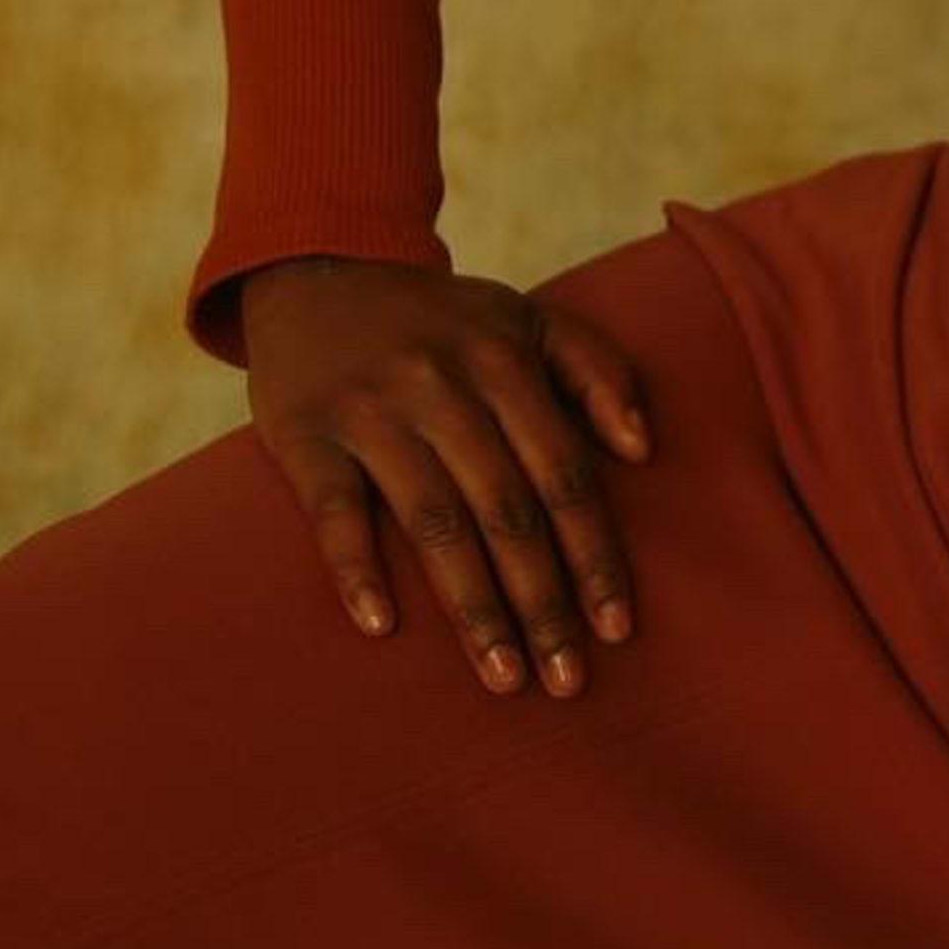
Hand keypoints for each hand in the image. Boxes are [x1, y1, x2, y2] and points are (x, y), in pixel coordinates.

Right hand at [240, 257, 653, 697]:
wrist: (320, 268)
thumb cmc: (443, 319)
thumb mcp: (529, 319)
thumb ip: (598, 371)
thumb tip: (643, 449)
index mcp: (505, 363)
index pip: (566, 475)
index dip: (595, 556)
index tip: (618, 628)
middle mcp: (442, 387)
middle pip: (507, 512)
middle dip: (543, 603)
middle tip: (565, 680)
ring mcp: (371, 411)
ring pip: (434, 522)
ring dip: (472, 607)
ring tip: (501, 677)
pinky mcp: (305, 433)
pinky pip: (335, 510)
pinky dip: (357, 567)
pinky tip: (382, 627)